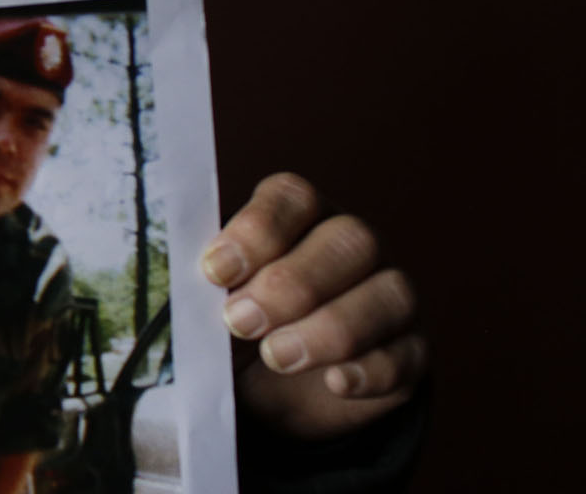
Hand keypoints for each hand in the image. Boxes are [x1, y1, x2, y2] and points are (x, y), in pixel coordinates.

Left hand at [202, 173, 425, 441]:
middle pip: (348, 241)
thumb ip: (203, 290)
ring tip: (276, 357)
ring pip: (388, 295)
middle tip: (239, 321)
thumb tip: (175, 294)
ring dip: (329, 328)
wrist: (279, 387)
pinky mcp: (411, 351)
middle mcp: (353, 245)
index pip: (293, 198)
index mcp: (300, 217)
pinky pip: (405, 354)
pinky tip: (334, 382)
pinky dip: (370, 369)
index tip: (215, 271)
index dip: (257, 229)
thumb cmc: (240, 322)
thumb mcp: (215, 302)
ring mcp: (390, 296)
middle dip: (291, 284)